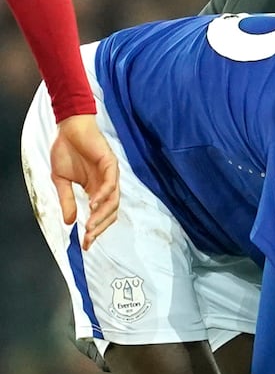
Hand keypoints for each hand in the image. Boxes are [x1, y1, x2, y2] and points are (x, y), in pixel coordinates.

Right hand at [50, 114, 119, 247]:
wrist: (68, 128)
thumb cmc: (66, 151)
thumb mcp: (61, 180)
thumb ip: (67, 200)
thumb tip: (69, 223)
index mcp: (97, 191)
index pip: (101, 215)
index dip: (95, 230)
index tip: (86, 245)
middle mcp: (107, 186)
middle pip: (111, 213)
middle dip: (99, 227)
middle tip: (88, 238)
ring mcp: (111, 175)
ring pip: (113, 201)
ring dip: (102, 215)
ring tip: (90, 226)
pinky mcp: (110, 164)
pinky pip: (110, 183)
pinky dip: (103, 195)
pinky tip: (93, 203)